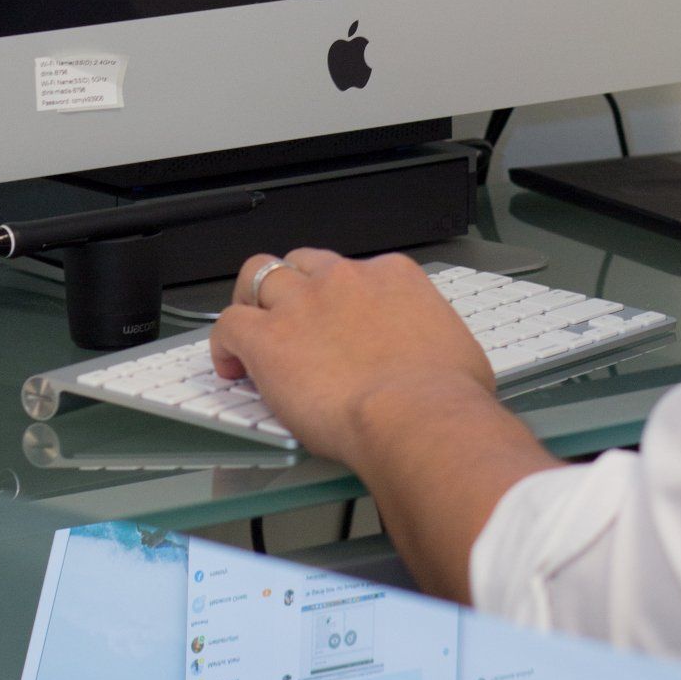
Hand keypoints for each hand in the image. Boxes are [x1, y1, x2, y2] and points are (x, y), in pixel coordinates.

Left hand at [210, 247, 493, 467]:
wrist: (417, 416)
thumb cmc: (444, 396)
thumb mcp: (456, 351)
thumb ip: (434, 342)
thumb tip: (440, 360)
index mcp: (393, 277)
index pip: (358, 271)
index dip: (344, 297)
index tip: (341, 322)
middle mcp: (345, 279)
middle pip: (305, 262)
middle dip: (294, 284)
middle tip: (291, 316)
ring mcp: (303, 304)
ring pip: (259, 275)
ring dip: (252, 299)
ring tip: (251, 327)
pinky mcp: (269, 339)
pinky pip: (229, 324)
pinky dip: (224, 343)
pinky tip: (231, 366)